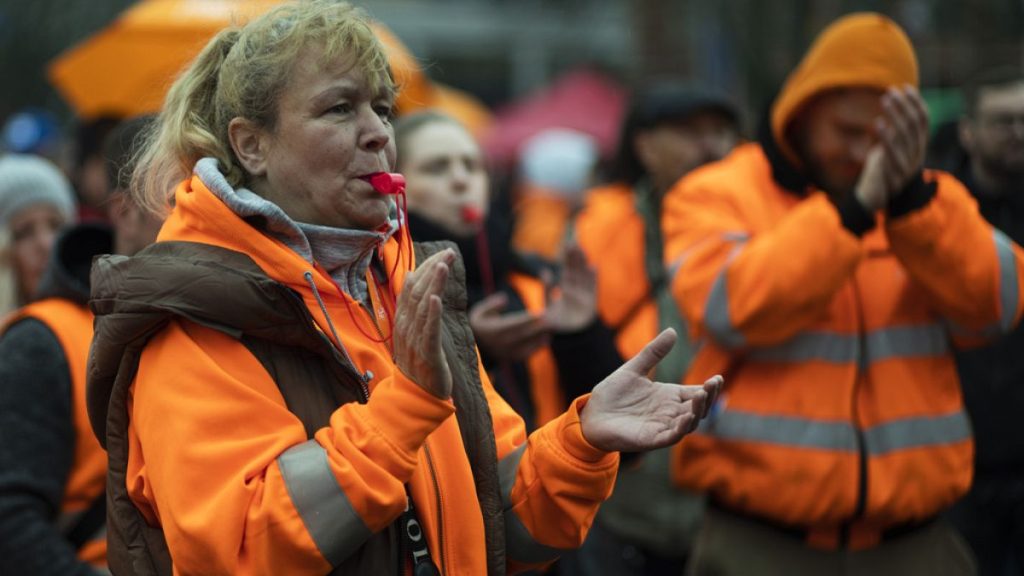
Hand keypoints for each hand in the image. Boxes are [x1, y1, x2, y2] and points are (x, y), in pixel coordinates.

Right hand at [394, 249, 454, 398]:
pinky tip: (436, 299)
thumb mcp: (414, 330)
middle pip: (418, 293)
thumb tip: (410, 275)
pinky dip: (432, 315)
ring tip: (442, 266)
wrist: (416, 397)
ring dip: (433, 285)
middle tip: (448, 253)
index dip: (425, 268)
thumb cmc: (418, 362)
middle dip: (433, 270)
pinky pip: (429, 332)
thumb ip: (412, 304)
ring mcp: (415, 341)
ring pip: (423, 307)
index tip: (441, 253)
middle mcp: (406, 328)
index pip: (412, 288)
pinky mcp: (427, 355)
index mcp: (403, 320)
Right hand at [469, 292, 549, 363]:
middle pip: (524, 335)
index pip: (514, 324)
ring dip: (540, 336)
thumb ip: (492, 304)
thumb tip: (504, 299)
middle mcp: (501, 343)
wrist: (474, 349)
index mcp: (494, 330)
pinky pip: (527, 353)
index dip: (528, 319)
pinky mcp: (512, 358)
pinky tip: (546, 337)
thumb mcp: (479, 312)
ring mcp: (507, 353)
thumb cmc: (479, 325)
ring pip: (528, 345)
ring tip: (552, 327)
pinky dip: (538, 346)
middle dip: (539, 327)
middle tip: (552, 319)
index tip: (542, 313)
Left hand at [543, 244, 597, 332]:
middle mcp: (576, 290)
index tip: (565, 245)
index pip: (566, 270)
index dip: (566, 258)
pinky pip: (592, 289)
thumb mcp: (548, 305)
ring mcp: (584, 295)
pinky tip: (593, 267)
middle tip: (571, 242)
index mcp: (566, 289)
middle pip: (576, 270)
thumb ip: (547, 290)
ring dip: (582, 263)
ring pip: (583, 275)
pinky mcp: (591, 303)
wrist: (570, 338)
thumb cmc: (558, 323)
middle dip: (574, 257)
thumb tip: (545, 272)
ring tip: (580, 249)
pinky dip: (593, 278)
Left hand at [581, 328, 723, 451]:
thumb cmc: (613, 394)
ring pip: (689, 423)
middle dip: (708, 398)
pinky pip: (671, 437)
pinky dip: (681, 428)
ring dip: (697, 411)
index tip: (717, 378)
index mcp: (669, 396)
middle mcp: (669, 413)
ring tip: (700, 396)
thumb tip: (673, 331)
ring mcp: (662, 427)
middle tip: (713, 384)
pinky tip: (687, 417)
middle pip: (698, 408)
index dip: (709, 388)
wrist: (592, 414)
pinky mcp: (651, 439)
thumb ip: (653, 353)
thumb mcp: (634, 369)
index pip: (697, 393)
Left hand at [878, 85, 928, 195]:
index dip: (916, 103)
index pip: (923, 121)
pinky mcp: (894, 176)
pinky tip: (879, 124)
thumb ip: (895, 132)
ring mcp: (906, 167)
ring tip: (885, 100)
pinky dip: (886, 137)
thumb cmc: (884, 170)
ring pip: (904, 137)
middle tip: (891, 91)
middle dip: (903, 106)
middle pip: (913, 126)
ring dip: (895, 115)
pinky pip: (892, 154)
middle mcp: (916, 156)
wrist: (879, 200)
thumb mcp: (892, 148)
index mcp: (918, 148)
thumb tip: (896, 107)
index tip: (906, 87)